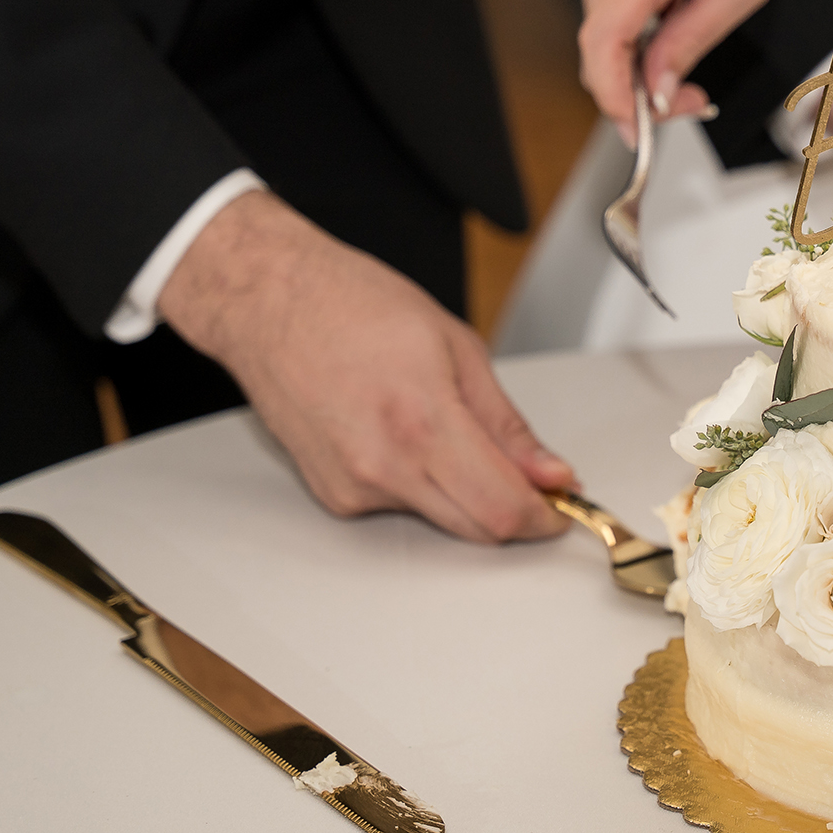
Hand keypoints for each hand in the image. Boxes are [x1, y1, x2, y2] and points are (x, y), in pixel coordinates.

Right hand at [158, 192, 574, 542]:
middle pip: (476, 528)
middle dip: (513, 509)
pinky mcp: (333, 496)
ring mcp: (353, 486)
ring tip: (444, 425)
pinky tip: (402, 433)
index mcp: (423, 421)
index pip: (502, 508)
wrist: (270, 303)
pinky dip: (420, 484)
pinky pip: (399, 507)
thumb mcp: (457, 346)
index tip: (561, 507)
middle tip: (530, 477)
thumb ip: (506, 424)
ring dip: (464, 492)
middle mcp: (384, 465)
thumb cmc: (353, 304)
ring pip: (440, 518)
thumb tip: (549, 472)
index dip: (544, 517)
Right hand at [574, 0, 789, 141]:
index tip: (644, 130)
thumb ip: (694, 39)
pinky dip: (634, 42)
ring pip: (602, 39)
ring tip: (688, 67)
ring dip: (637, 69)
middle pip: (597, 52)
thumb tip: (657, 91)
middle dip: (637, 94)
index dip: (616, 99)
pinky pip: (607, 17)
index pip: (602, 45)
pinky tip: (672, 32)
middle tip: (690, 101)